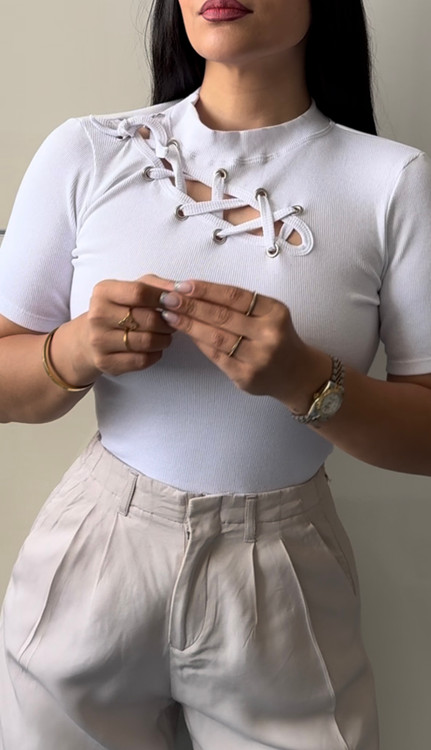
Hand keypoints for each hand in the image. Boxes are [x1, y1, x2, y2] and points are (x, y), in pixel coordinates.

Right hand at [79, 274, 174, 379]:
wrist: (87, 338)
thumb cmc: (118, 309)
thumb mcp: (132, 289)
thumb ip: (157, 285)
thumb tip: (182, 289)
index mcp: (103, 292)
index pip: (139, 292)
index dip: (163, 297)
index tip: (176, 302)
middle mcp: (98, 316)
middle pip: (147, 319)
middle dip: (167, 321)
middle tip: (173, 322)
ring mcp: (99, 341)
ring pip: (147, 341)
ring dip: (164, 339)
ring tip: (165, 335)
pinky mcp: (106, 362)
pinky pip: (142, 360)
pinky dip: (155, 354)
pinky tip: (154, 348)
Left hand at [157, 277, 319, 401]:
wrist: (296, 373)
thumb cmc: (276, 338)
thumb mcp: (268, 314)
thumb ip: (240, 305)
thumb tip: (195, 292)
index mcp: (274, 312)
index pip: (234, 296)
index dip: (206, 290)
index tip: (183, 285)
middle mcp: (269, 334)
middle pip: (222, 316)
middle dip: (191, 306)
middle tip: (168, 299)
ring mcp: (258, 358)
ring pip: (216, 337)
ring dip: (189, 325)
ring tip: (170, 315)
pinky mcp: (246, 376)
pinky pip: (216, 356)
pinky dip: (199, 343)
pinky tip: (186, 334)